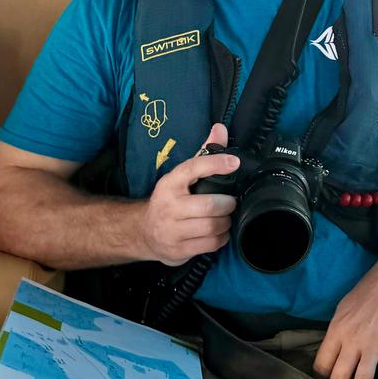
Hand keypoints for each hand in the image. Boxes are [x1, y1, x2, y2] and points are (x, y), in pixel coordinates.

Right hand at [140, 123, 238, 265]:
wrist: (143, 231)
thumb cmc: (170, 200)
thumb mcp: (182, 176)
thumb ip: (204, 153)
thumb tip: (220, 128)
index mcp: (169, 183)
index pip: (193, 168)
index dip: (216, 163)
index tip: (234, 163)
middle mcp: (168, 206)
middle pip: (209, 205)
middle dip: (226, 204)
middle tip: (230, 203)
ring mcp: (171, 230)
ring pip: (211, 226)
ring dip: (225, 222)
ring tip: (225, 217)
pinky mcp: (178, 250)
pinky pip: (210, 244)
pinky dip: (221, 238)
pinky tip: (219, 232)